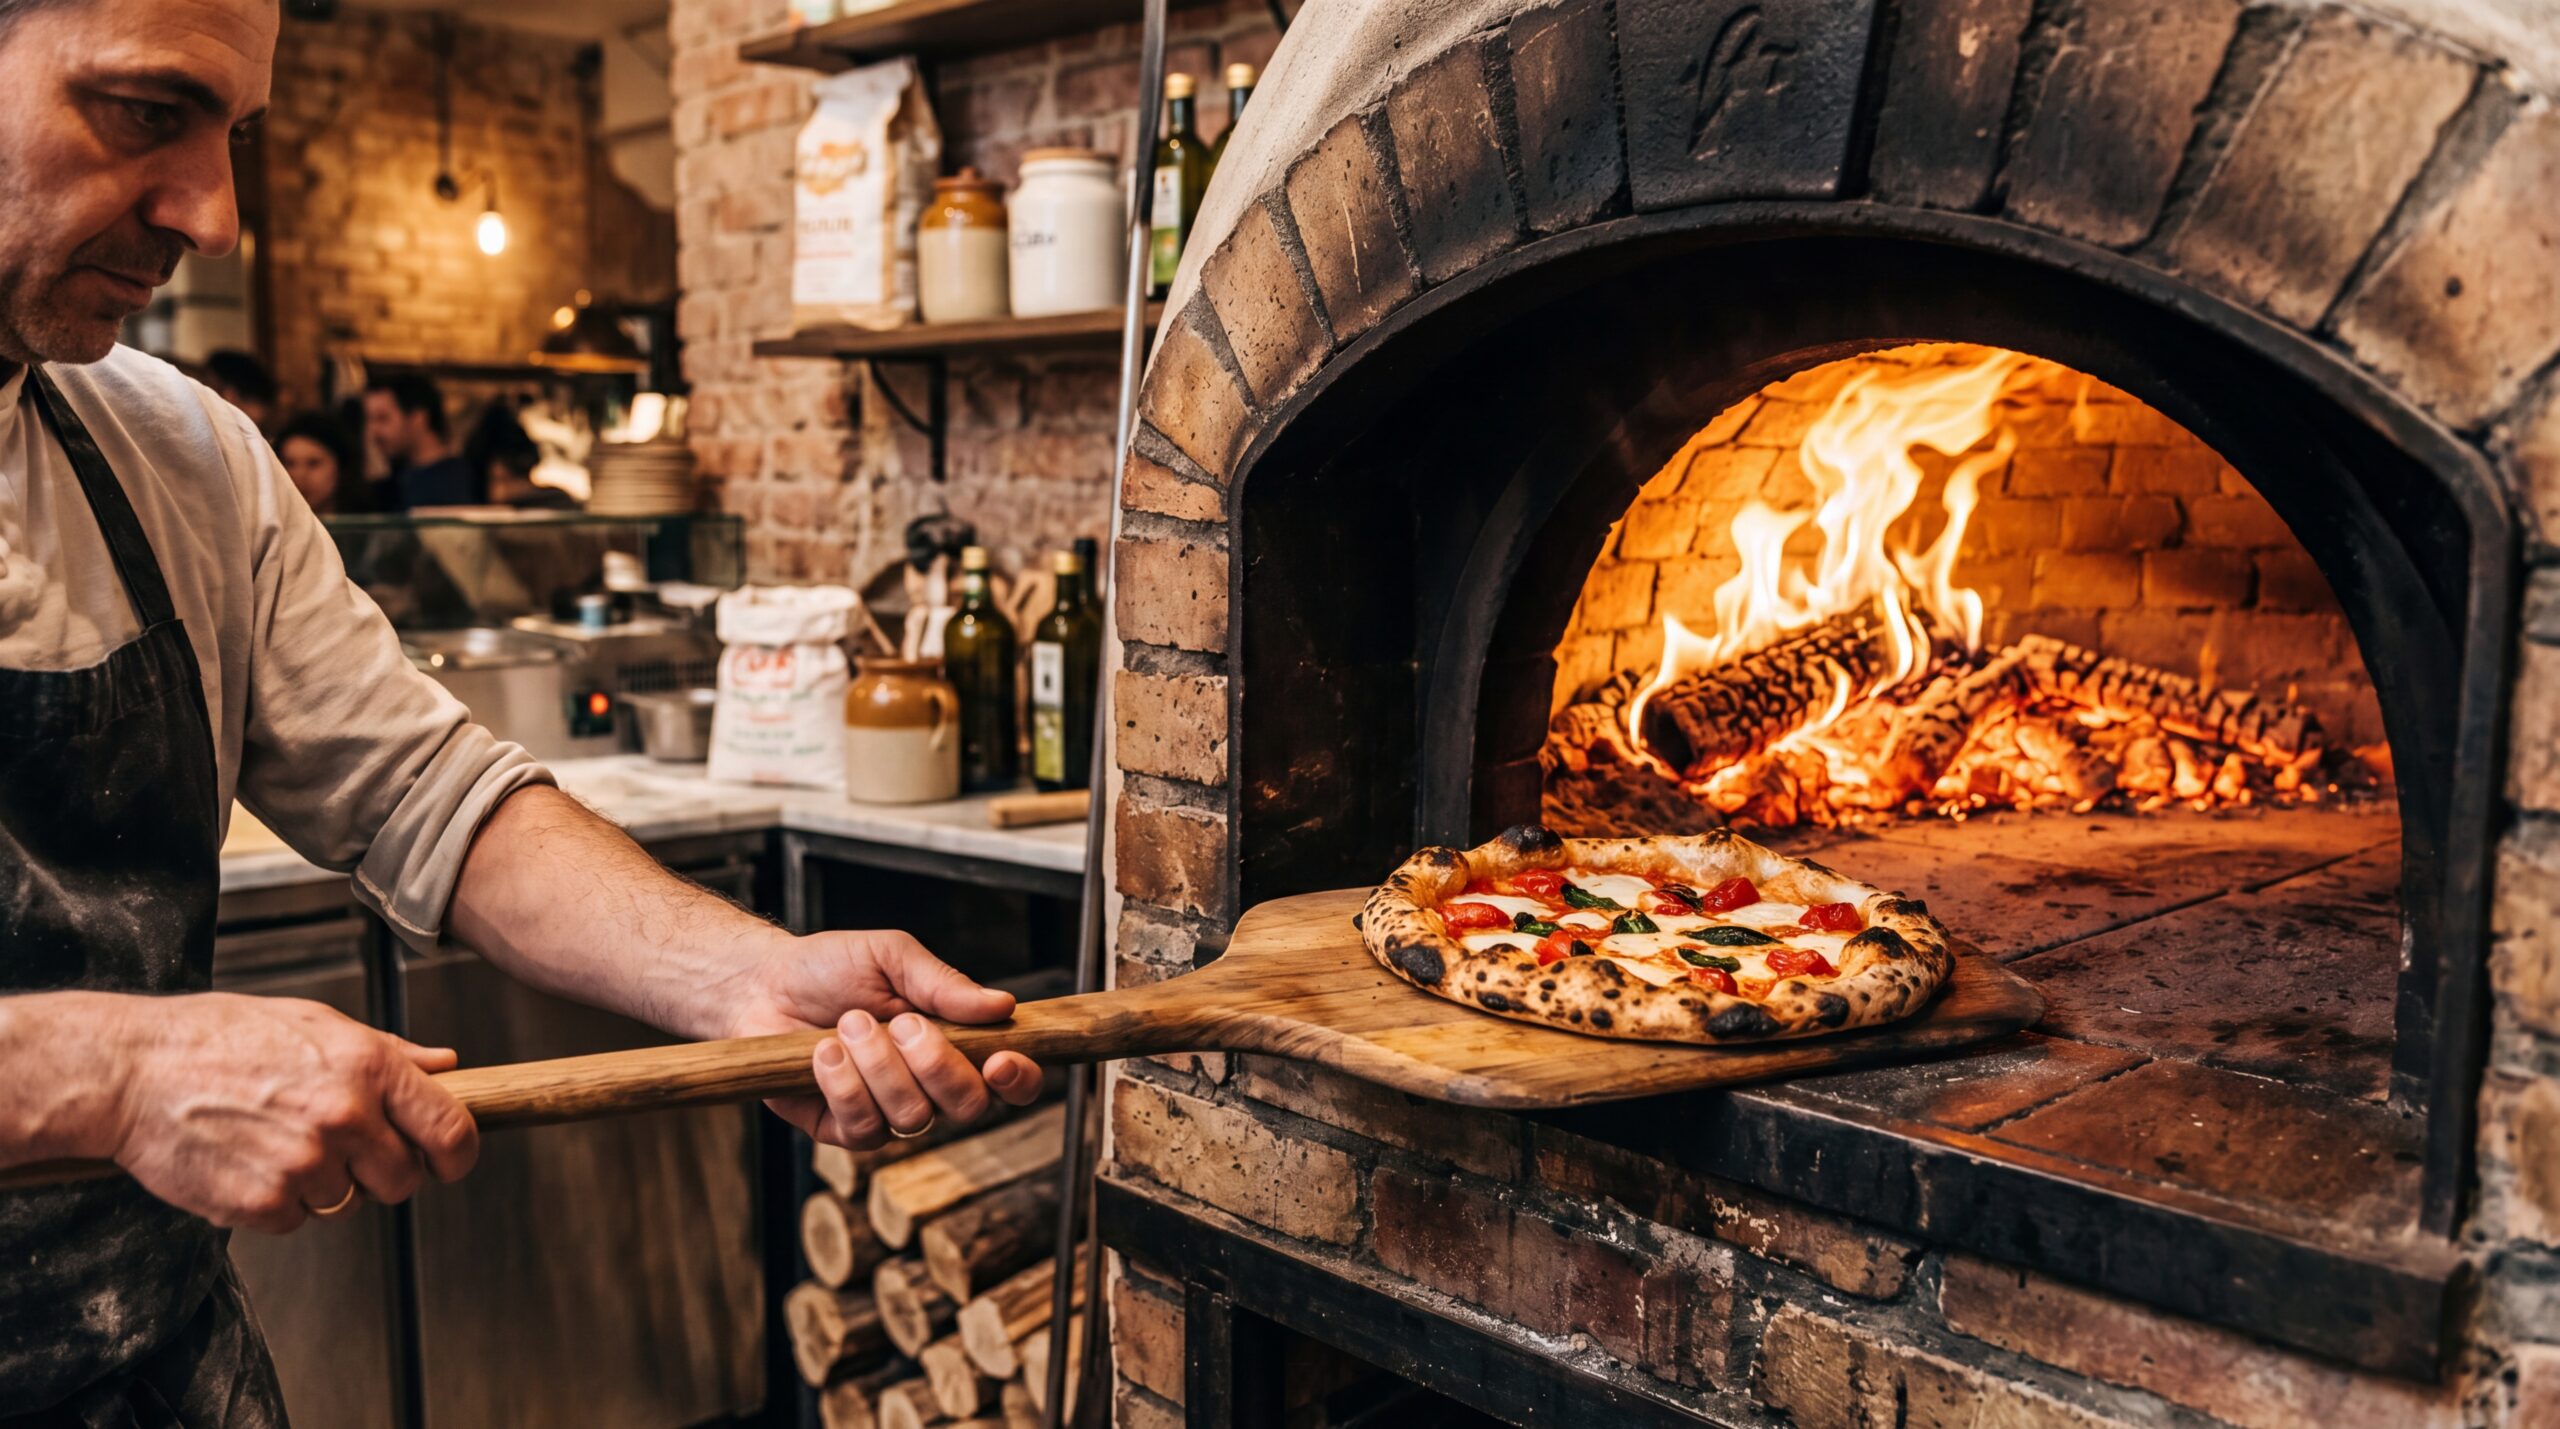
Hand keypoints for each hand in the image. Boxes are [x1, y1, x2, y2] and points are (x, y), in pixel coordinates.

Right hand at [107, 993, 479, 1233]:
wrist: (129, 1071)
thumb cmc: (217, 1038)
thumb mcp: (312, 1024)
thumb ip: (387, 1052)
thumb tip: (446, 1065)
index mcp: (366, 1066)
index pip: (450, 1129)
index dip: (457, 1155)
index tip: (449, 1162)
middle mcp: (344, 1116)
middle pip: (403, 1179)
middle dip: (381, 1173)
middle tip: (340, 1149)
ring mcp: (303, 1164)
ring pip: (347, 1202)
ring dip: (322, 1185)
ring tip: (276, 1142)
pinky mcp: (261, 1203)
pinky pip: (296, 1221)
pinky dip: (276, 1203)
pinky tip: (246, 1162)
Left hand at [722, 930, 1043, 1150]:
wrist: (764, 985)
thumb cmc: (832, 968)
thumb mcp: (893, 957)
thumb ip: (945, 983)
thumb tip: (1002, 1005)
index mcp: (956, 1043)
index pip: (1010, 1080)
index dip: (1018, 1079)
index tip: (999, 1058)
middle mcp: (930, 1085)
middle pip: (969, 1105)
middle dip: (936, 1063)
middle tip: (901, 1022)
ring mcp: (888, 1112)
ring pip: (914, 1115)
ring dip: (879, 1065)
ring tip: (848, 1024)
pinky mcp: (844, 1129)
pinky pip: (864, 1127)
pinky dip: (843, 1084)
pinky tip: (824, 1053)